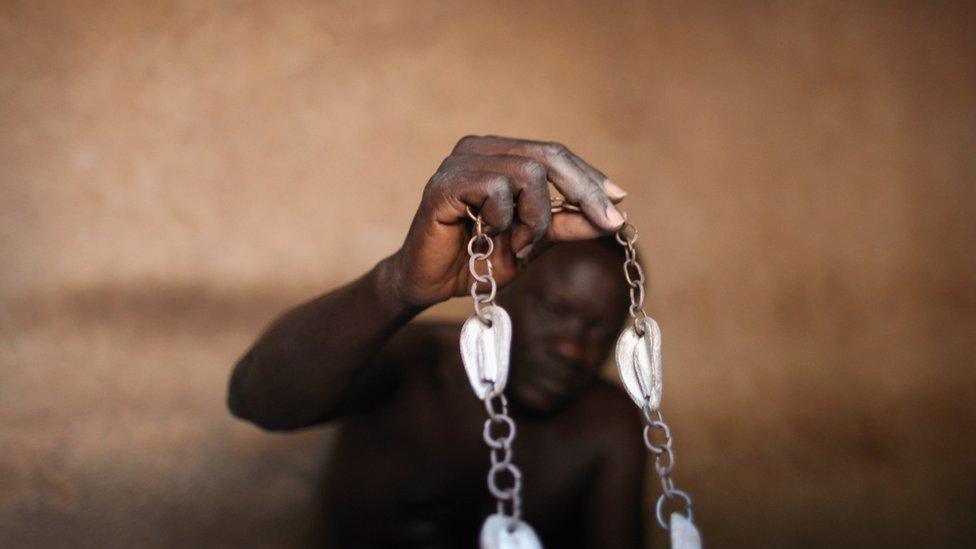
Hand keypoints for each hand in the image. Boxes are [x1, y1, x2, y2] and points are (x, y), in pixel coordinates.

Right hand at [387, 135, 627, 306]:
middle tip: (606, 222)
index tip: (620, 199)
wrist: (430, 284)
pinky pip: (497, 189)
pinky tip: (489, 236)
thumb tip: (614, 215)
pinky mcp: (444, 184)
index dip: (588, 175)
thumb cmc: (477, 258)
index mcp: (498, 154)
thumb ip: (566, 223)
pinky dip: (505, 219)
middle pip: (546, 155)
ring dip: (535, 217)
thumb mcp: (533, 241)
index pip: (553, 153)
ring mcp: (459, 162)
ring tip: (518, 243)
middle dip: (582, 190)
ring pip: (527, 173)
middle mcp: (478, 148)